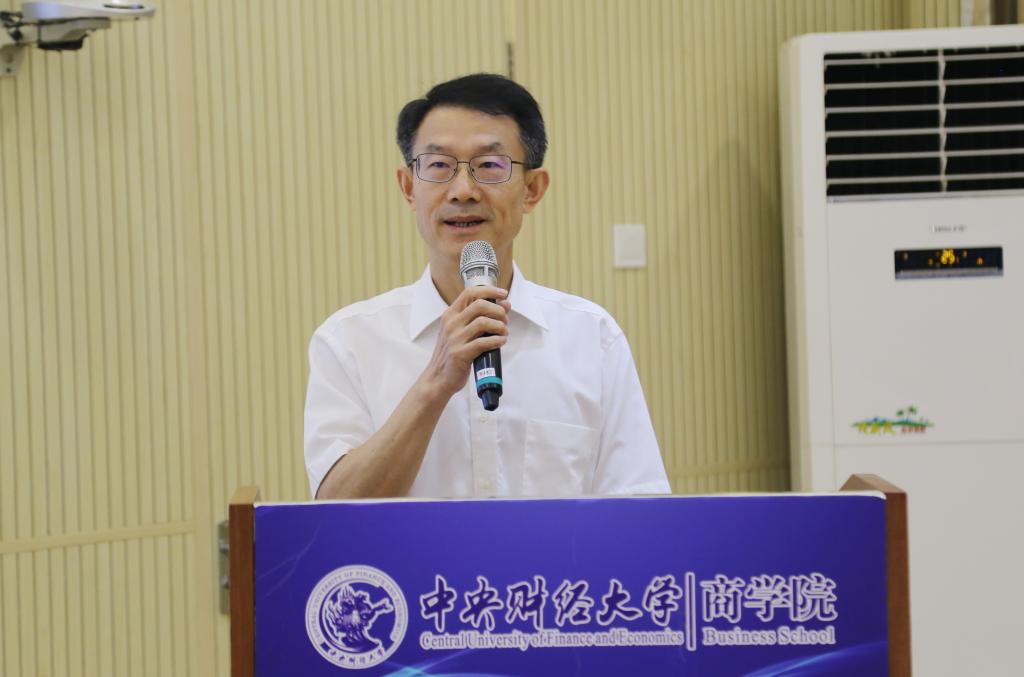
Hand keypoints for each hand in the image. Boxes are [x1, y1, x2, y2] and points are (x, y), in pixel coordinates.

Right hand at [419, 285, 509, 399]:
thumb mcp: (460, 331)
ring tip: (504, 333)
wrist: (438, 377)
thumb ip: (479, 318)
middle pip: (480, 305)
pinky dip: (497, 340)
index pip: (470, 293)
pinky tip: (501, 342)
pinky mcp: (460, 353)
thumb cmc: (452, 353)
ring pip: (483, 322)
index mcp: (450, 315)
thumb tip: (504, 305)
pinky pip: (484, 342)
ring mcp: (454, 338)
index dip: (490, 291)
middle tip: (505, 320)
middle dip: (498, 310)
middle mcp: (451, 324)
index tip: (503, 294)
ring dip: (500, 326)